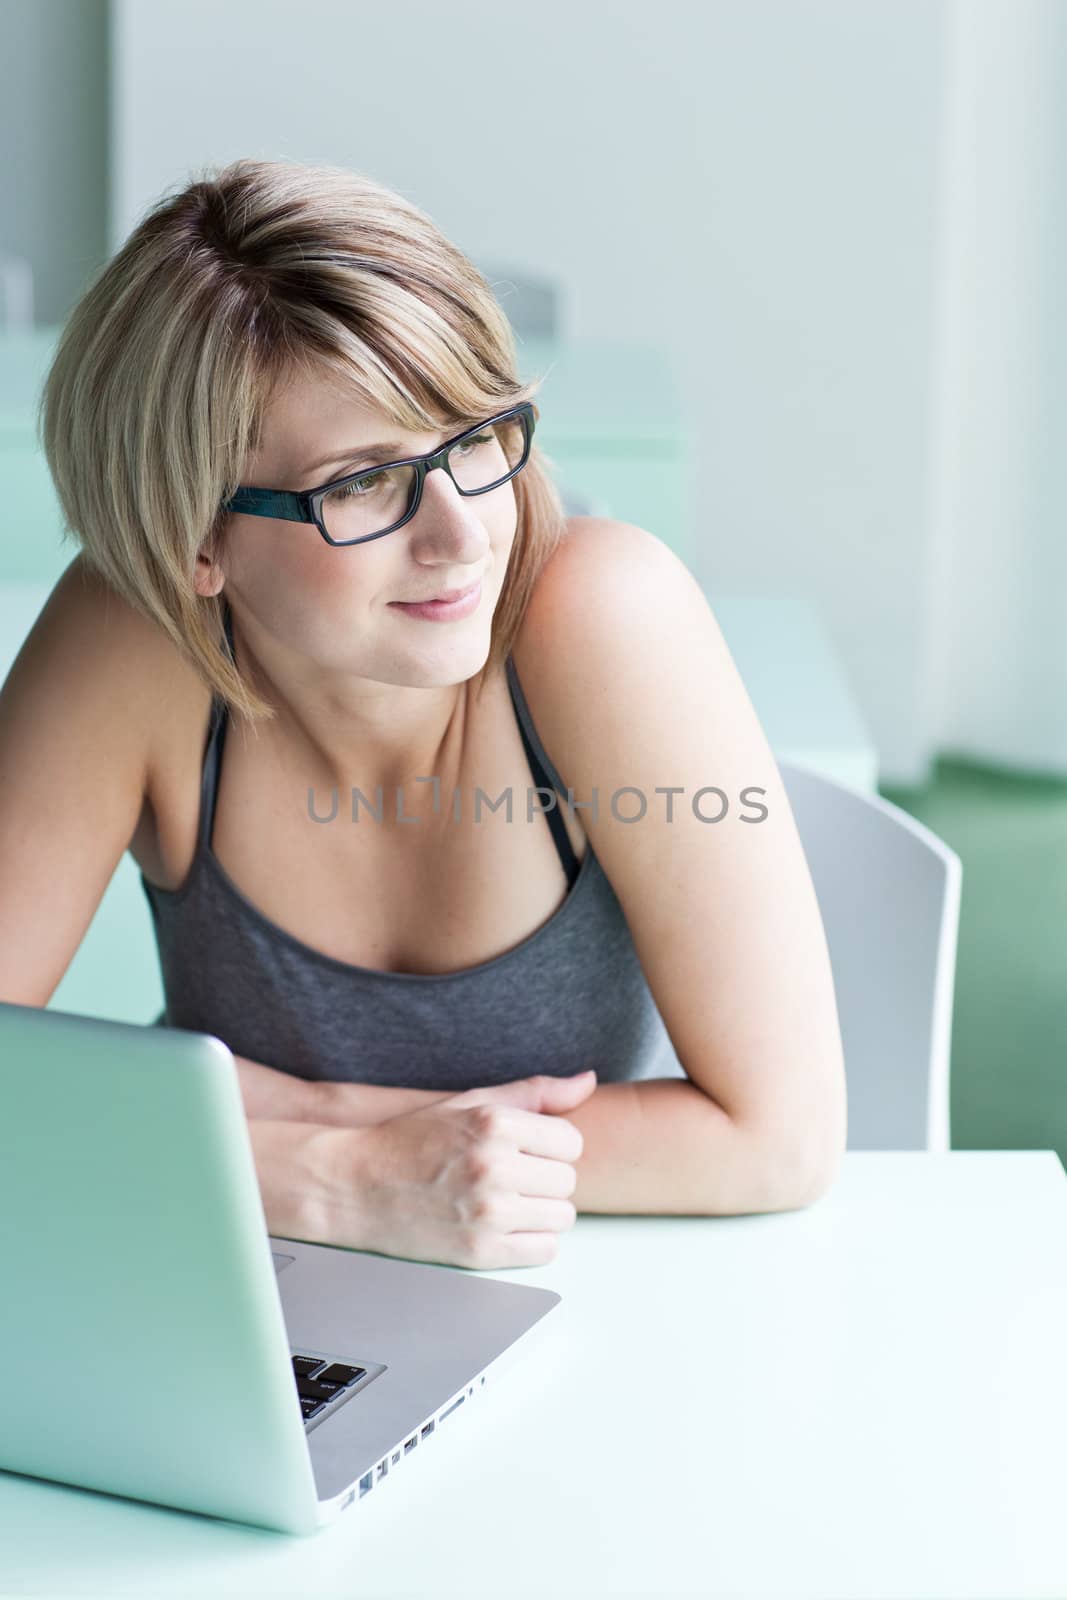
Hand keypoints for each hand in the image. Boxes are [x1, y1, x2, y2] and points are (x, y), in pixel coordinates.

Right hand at [320, 1071, 598, 1269]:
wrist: (354, 1186)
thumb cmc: (412, 1140)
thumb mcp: (469, 1102)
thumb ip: (533, 1092)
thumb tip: (587, 1081)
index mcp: (494, 1124)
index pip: (570, 1141)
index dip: (553, 1147)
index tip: (530, 1152)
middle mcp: (493, 1166)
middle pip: (567, 1181)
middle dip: (546, 1179)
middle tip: (515, 1178)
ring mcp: (487, 1212)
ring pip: (562, 1218)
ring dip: (543, 1212)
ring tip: (510, 1202)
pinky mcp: (478, 1251)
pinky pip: (543, 1250)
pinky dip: (532, 1241)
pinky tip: (505, 1226)